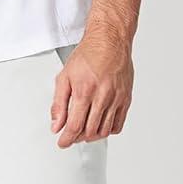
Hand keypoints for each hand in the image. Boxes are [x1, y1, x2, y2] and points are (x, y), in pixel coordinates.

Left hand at [50, 28, 133, 145]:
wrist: (110, 41)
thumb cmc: (88, 55)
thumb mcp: (64, 77)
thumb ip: (58, 103)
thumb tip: (56, 125)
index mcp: (84, 91)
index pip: (75, 125)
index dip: (67, 139)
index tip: (62, 143)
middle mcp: (102, 96)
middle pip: (90, 131)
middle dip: (77, 138)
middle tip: (71, 135)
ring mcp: (116, 98)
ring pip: (104, 130)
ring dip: (92, 136)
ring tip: (84, 131)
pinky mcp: (126, 98)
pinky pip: (118, 124)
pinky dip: (108, 131)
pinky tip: (100, 125)